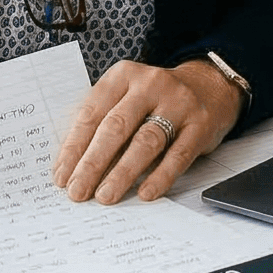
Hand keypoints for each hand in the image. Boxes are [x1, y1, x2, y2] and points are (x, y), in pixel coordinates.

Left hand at [53, 58, 243, 203]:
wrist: (210, 85)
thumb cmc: (156, 99)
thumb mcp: (126, 96)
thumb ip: (101, 121)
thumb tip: (72, 164)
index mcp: (123, 76)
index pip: (92, 113)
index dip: (74, 147)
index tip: (62, 176)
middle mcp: (150, 85)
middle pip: (116, 127)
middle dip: (93, 163)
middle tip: (78, 190)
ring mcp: (178, 103)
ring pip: (146, 141)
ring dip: (122, 172)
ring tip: (105, 196)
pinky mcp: (201, 124)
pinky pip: (178, 154)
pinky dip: (161, 176)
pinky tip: (146, 193)